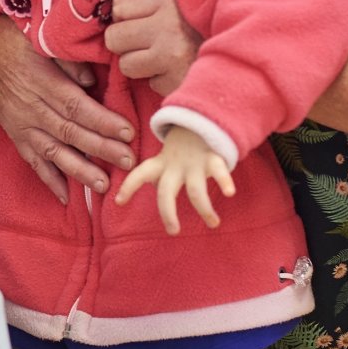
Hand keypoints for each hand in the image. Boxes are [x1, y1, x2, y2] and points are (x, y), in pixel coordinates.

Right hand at [0, 15, 135, 203]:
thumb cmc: (17, 37)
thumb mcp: (42, 37)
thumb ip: (68, 61)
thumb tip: (91, 82)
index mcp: (41, 81)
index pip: (76, 106)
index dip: (102, 121)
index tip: (127, 131)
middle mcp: (30, 107)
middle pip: (70, 132)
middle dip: (101, 148)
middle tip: (127, 161)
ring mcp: (21, 124)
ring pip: (53, 151)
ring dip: (79, 170)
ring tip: (102, 185)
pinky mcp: (14, 134)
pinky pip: (32, 160)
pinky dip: (48, 179)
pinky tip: (66, 196)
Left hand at [104, 0, 201, 95]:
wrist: (244, 55)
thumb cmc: (205, 25)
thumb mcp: (182, 2)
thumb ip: (149, 2)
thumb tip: (112, 6)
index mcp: (167, 1)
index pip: (118, 5)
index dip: (123, 16)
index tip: (135, 21)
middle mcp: (166, 27)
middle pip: (114, 37)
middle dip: (124, 44)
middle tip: (144, 44)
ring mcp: (171, 57)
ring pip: (126, 65)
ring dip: (140, 66)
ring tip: (161, 59)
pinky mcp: (176, 83)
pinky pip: (151, 84)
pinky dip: (160, 81)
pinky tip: (177, 71)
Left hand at [114, 126, 235, 234]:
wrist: (204, 117)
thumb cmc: (184, 146)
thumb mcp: (168, 158)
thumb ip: (160, 173)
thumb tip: (146, 188)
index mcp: (162, 164)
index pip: (139, 174)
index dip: (128, 186)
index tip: (118, 202)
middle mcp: (176, 166)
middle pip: (166, 191)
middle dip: (167, 212)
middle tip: (173, 231)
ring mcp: (194, 163)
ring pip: (196, 190)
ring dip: (204, 209)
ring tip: (213, 224)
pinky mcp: (213, 157)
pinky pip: (220, 170)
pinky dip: (224, 181)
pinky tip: (229, 192)